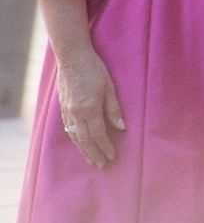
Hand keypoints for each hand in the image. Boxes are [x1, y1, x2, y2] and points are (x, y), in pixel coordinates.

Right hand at [58, 47, 125, 168]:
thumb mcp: (109, 86)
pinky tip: (80, 144)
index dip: (106, 147)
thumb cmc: (94, 68)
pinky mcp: (63, 108)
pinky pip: (68, 130)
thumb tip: (121, 128)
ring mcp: (67, 112)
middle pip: (85, 140)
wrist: (72, 56)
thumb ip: (114, 109)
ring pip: (75, 137)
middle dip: (94, 154)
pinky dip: (75, 140)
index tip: (112, 156)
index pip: (98, 135)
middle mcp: (76, 114)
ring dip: (84, 150)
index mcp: (89, 108)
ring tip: (91, 160)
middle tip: (102, 165)